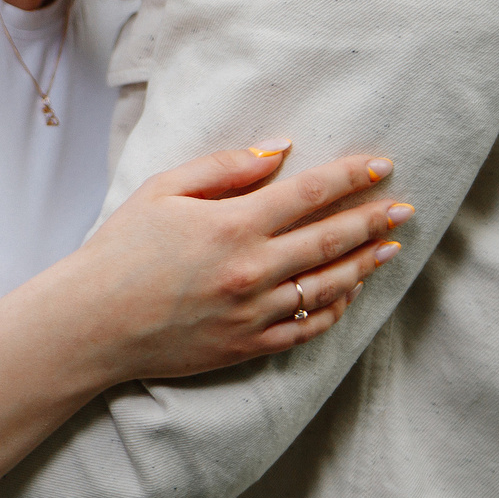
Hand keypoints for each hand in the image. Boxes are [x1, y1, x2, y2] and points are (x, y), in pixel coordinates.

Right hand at [70, 144, 410, 380]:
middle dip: (373, 220)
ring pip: (328, 285)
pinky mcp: (248, 345)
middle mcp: (253, 270)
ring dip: (365, 263)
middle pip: (331, 240)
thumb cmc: (121, 249)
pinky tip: (349, 293)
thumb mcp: (163, 190)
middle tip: (404, 209)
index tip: (381, 166)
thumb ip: (225, 168)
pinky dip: (335, 309)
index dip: (350, 178)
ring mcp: (255, 312)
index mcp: (233, 225)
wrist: (94, 322)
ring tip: (391, 248)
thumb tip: (280, 152)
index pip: (310, 194)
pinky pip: (307, 327)